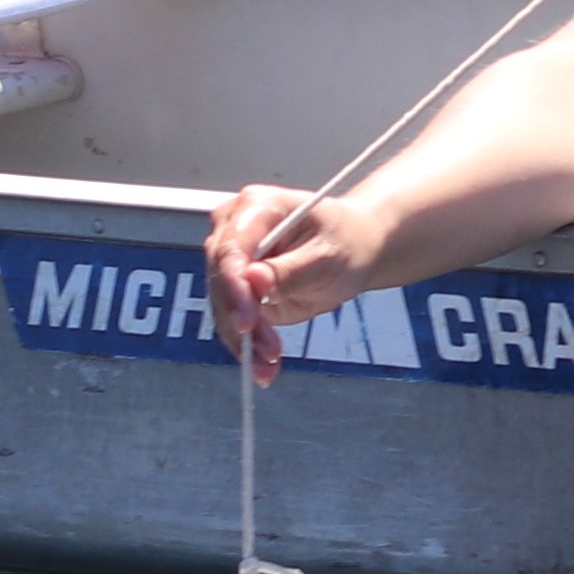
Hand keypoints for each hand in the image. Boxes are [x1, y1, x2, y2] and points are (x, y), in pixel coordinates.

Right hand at [202, 181, 384, 380]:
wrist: (352, 249)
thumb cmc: (344, 242)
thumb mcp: (327, 256)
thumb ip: (290, 270)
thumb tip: (254, 281)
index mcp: (257, 206)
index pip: (231, 249)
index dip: (234, 289)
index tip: (247, 322)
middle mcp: (234, 229)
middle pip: (221, 280)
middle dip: (241, 322)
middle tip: (267, 352)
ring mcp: (232, 258)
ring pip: (222, 305)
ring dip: (243, 340)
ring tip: (268, 366)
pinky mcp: (237, 287)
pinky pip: (233, 319)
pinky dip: (247, 345)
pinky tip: (263, 367)